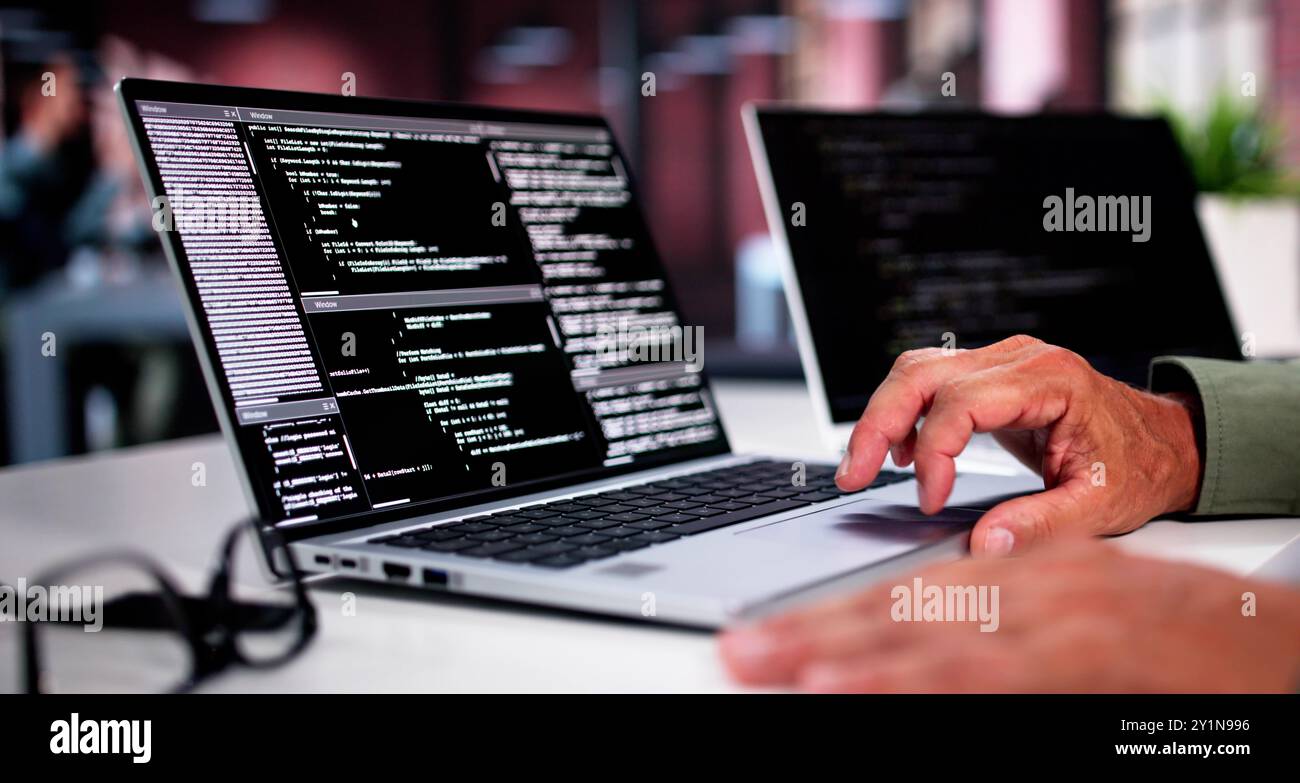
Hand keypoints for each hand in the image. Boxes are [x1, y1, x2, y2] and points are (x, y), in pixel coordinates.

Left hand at [719, 540, 1299, 691]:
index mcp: (1022, 571)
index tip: (762, 636)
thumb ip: (998, 625)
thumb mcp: (1076, 613)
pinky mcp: (1084, 656)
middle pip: (898, 608)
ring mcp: (1056, 619)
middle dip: (809, 632)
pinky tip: (853, 689)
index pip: (904, 594)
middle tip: (735, 649)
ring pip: (929, 635)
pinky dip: (913, 679)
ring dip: (842, 653)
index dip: (827, 616)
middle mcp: (1029, 584)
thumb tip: (918, 647)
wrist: (1277, 638)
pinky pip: (982, 672)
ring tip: (771, 667)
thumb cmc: (1175, 635)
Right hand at [835, 335, 1201, 556]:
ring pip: (916, 369)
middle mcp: (1020, 358)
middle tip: (855, 475)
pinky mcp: (991, 375)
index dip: (935, 453)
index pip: (961, 402)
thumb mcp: (1099, 506)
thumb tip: (984, 545)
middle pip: (922, 373)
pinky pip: (930, 380)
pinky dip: (905, 414)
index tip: (931, 500)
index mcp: (1050, 379)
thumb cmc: (1138, 466)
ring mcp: (1002, 361)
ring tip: (865, 466)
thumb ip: (1042, 526)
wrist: (1164, 442)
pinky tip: (904, 454)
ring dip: (883, 416)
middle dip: (879, 424)